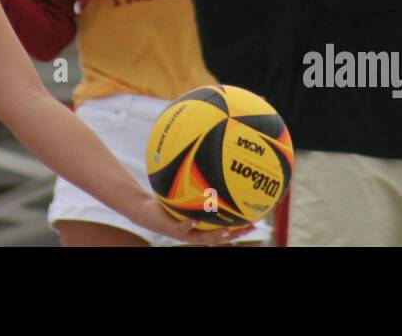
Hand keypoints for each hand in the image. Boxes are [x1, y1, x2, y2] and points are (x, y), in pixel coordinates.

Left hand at [127, 196, 253, 245]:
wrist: (144, 211)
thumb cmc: (165, 202)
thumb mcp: (182, 192)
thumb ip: (195, 184)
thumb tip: (207, 163)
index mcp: (201, 227)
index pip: (226, 230)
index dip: (241, 228)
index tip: (257, 220)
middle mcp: (195, 233)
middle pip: (220, 237)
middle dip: (236, 233)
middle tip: (250, 226)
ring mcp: (184, 233)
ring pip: (204, 239)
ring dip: (217, 235)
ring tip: (228, 229)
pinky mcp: (171, 229)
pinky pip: (182, 228)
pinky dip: (189, 225)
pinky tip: (196, 220)